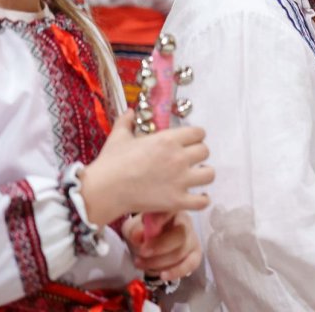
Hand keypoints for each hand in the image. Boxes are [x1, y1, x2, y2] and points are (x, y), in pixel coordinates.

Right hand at [79, 110, 213, 224]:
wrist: (105, 190)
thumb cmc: (111, 162)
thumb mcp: (119, 136)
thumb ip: (126, 121)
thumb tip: (130, 112)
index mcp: (168, 139)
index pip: (199, 133)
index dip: (194, 137)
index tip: (187, 143)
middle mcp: (179, 157)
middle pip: (205, 151)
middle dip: (198, 155)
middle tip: (187, 161)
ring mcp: (180, 180)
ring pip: (209, 174)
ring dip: (203, 175)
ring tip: (193, 178)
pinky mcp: (177, 201)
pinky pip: (202, 201)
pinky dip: (201, 200)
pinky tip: (193, 197)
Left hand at [123, 211, 202, 281]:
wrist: (151, 243)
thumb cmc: (144, 231)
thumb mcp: (133, 228)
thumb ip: (134, 230)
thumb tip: (138, 235)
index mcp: (171, 210)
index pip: (171, 210)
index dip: (160, 217)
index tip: (145, 224)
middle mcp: (185, 222)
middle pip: (179, 234)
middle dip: (159, 246)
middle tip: (142, 252)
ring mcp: (192, 239)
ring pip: (180, 252)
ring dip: (158, 262)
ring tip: (140, 263)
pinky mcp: (195, 255)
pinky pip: (191, 264)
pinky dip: (176, 271)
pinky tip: (163, 275)